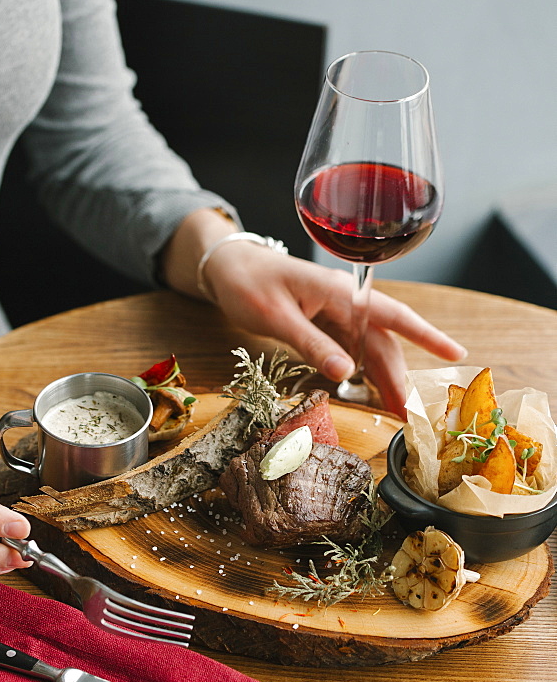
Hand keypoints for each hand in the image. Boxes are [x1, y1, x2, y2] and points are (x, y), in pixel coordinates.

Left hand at [205, 244, 466, 417]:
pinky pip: (352, 350)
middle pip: (382, 341)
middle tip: (412, 413)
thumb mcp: (276, 316)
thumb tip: (346, 374)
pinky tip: (373, 392)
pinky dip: (363, 372)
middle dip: (400, 376)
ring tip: (398, 410)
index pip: (391, 314)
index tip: (454, 353)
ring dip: (384, 378)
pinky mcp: (324, 324)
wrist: (226, 268)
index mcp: (337, 292)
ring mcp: (335, 313)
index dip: (424, 335)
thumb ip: (311, 344)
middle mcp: (343, 301)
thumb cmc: (247, 284)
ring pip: (369, 348)